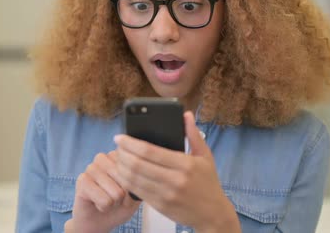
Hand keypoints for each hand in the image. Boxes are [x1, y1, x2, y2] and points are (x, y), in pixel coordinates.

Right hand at [67, 151, 139, 232]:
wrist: (97, 221)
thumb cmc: (118, 206)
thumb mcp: (135, 196)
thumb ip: (138, 186)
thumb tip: (132, 184)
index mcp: (118, 156)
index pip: (136, 173)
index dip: (134, 189)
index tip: (125, 192)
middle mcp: (103, 158)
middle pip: (127, 182)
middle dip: (124, 197)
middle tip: (113, 198)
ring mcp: (91, 167)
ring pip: (117, 193)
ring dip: (113, 203)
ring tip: (105, 200)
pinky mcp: (82, 180)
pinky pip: (105, 201)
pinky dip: (104, 207)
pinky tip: (96, 203)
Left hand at [114, 111, 240, 232]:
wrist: (212, 213)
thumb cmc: (208, 182)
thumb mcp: (205, 156)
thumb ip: (193, 134)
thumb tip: (186, 114)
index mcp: (185, 164)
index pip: (150, 151)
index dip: (131, 143)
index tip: (120, 137)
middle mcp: (175, 180)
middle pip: (138, 165)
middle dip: (122, 154)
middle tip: (116, 147)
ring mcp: (166, 195)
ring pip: (134, 179)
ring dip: (121, 168)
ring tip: (118, 158)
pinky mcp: (160, 206)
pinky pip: (137, 192)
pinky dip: (126, 182)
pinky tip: (123, 174)